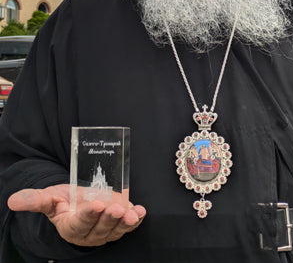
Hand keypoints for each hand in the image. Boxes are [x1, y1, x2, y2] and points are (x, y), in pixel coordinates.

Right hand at [8, 184, 145, 246]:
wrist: (80, 200)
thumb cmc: (64, 200)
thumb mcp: (49, 197)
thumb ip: (35, 199)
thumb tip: (12, 200)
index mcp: (70, 226)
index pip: (79, 224)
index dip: (88, 216)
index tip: (96, 205)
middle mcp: (89, 233)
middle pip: (100, 229)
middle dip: (109, 219)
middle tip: (116, 209)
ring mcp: (106, 230)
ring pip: (116, 230)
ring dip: (125, 222)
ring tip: (131, 213)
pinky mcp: (119, 225)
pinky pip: (129, 226)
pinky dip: (137, 220)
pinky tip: (141, 212)